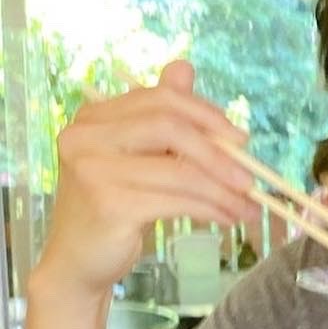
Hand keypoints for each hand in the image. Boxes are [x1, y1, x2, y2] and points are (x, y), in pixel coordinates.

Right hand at [42, 61, 256, 297]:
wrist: (78, 261)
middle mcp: (86, 137)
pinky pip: (177, 200)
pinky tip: (227, 218)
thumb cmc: (114, 208)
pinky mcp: (109, 204)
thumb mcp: (139, 158)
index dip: (205, 114)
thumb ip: (163, 118)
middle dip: (218, 152)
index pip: (158, 99)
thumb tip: (185, 67)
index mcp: (93, 118)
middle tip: (249, 177)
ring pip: (179, 170)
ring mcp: (94, 170)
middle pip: (169, 127)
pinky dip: (210, 209)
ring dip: (223, 190)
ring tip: (248, 206)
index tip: (239, 139)